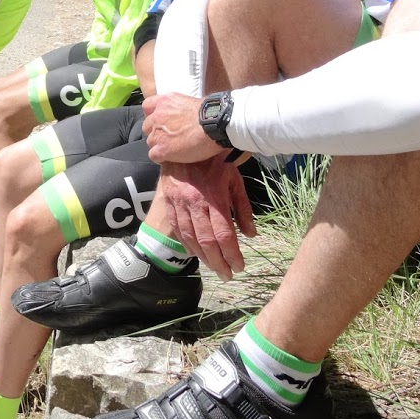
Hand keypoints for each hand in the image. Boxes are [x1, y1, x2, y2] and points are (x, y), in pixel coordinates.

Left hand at [144, 93, 222, 162]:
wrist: (214, 124)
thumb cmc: (210, 113)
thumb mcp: (189, 101)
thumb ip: (178, 108)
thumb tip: (181, 114)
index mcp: (164, 102)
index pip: (147, 106)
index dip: (152, 115)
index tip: (160, 120)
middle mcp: (157, 116)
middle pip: (147, 127)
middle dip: (156, 132)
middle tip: (169, 136)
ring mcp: (158, 133)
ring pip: (150, 142)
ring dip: (159, 145)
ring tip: (173, 148)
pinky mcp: (162, 149)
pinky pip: (153, 155)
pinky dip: (161, 157)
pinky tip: (171, 157)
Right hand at [156, 158, 255, 281]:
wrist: (184, 143)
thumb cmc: (214, 161)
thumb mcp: (234, 180)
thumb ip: (242, 208)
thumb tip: (250, 235)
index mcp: (212, 197)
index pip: (223, 233)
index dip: (232, 253)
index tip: (239, 266)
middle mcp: (193, 202)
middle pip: (206, 240)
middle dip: (219, 262)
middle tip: (228, 275)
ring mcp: (178, 203)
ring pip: (190, 238)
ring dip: (203, 258)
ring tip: (215, 269)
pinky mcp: (169, 202)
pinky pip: (177, 229)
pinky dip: (187, 244)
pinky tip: (195, 254)